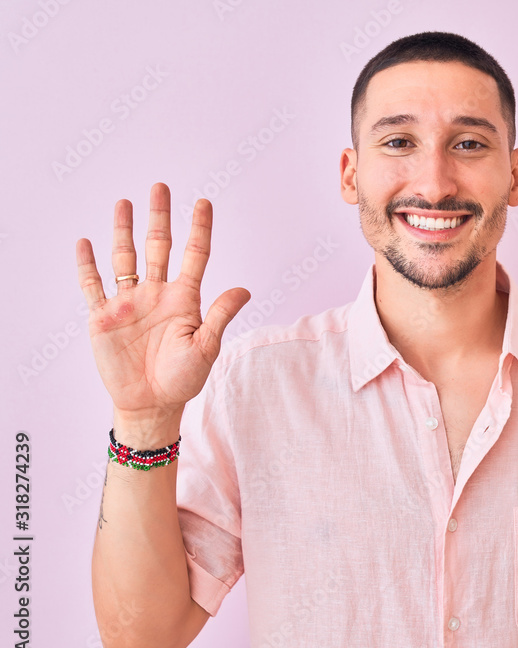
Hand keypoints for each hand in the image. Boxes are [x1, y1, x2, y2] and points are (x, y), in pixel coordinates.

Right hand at [76, 183, 250, 424]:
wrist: (151, 404)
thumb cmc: (183, 379)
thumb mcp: (206, 346)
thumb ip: (219, 315)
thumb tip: (244, 289)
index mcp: (184, 298)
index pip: (195, 255)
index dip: (199, 229)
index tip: (203, 202)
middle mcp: (157, 294)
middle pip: (158, 246)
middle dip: (160, 217)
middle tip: (160, 186)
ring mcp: (130, 303)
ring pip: (126, 258)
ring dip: (124, 231)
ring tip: (124, 203)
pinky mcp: (104, 318)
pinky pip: (94, 286)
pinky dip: (88, 265)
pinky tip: (86, 242)